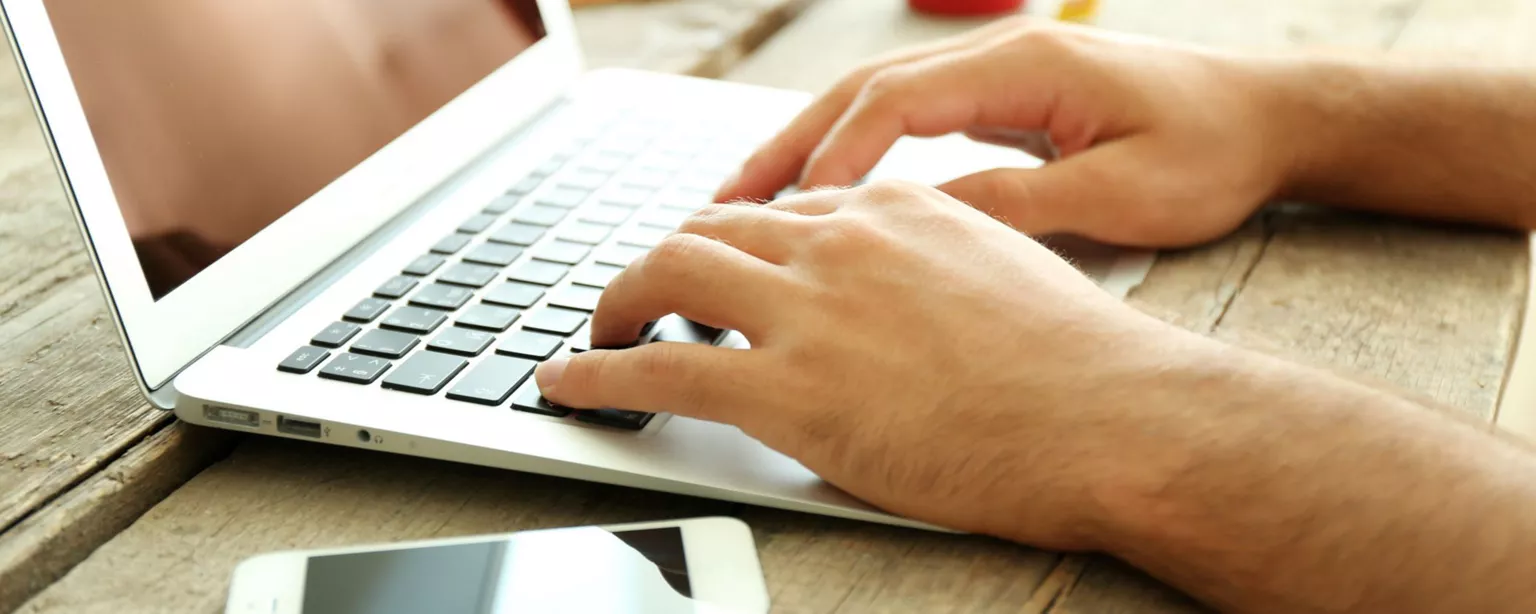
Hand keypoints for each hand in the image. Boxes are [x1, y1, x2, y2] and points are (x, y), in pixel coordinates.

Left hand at [534, 181, 1204, 547]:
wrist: (1117, 418)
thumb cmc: (1082, 365)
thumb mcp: (1003, 272)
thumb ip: (932, 264)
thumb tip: (899, 292)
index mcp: (894, 208)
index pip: (781, 208)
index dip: (731, 241)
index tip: (712, 269)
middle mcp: (842, 241)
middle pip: (710, 228)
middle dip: (663, 260)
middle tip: (642, 296)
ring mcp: (812, 312)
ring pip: (669, 276)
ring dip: (618, 302)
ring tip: (600, 333)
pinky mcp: (792, 392)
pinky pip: (661, 372)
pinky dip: (599, 374)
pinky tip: (570, 382)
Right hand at [715, 18, 1301, 247]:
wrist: (1271, 117)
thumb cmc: (1212, 152)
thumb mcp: (1120, 193)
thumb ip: (1018, 203)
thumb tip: (920, 222)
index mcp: (1025, 68)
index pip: (897, 105)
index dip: (834, 158)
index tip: (786, 214)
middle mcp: (1002, 57)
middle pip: (866, 91)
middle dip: (792, 144)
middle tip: (724, 200)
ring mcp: (1001, 71)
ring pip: (878, 99)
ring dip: (813, 145)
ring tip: (750, 198)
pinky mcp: (1007, 95)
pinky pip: (910, 116)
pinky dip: (858, 149)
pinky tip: (828, 191)